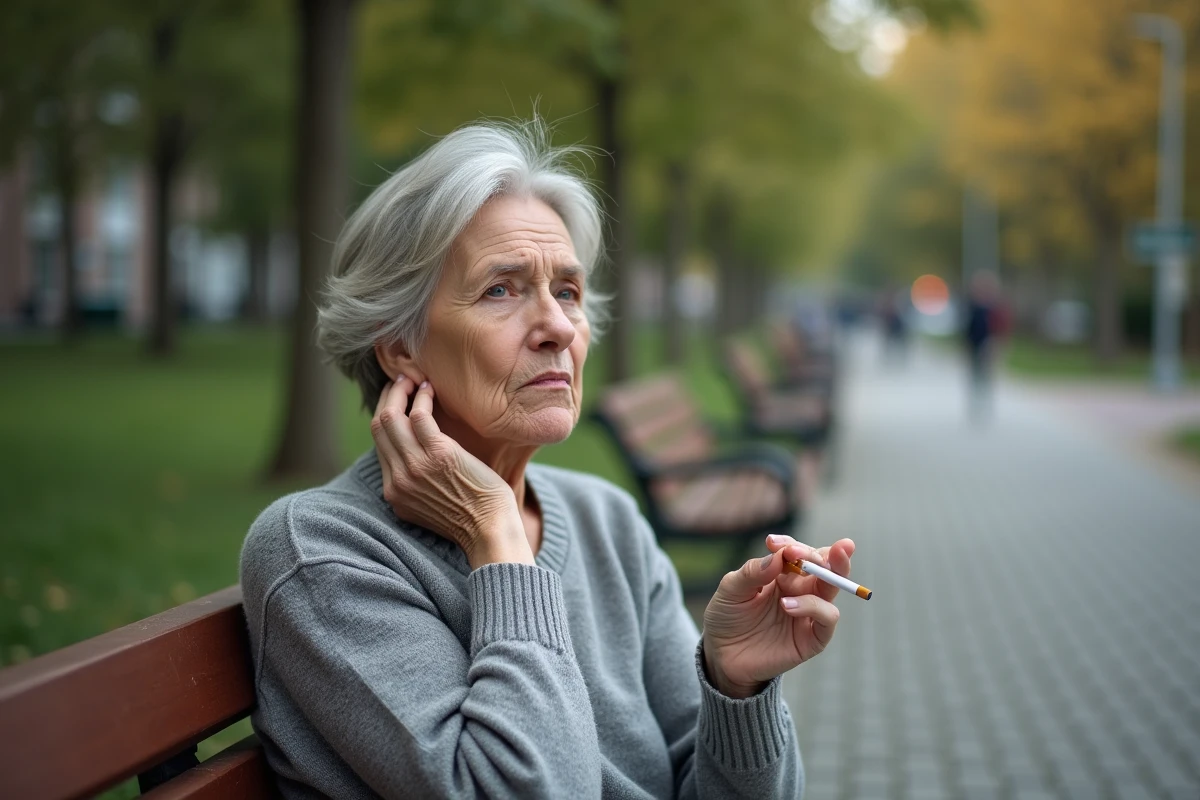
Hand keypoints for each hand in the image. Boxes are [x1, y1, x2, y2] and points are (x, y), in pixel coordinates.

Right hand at [371, 377, 532, 568]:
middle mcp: (398, 479)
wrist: (489, 530)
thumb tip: (417, 460)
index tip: (396, 401)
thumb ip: (416, 485)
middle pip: (379, 427)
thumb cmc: (472, 517)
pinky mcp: (438, 454)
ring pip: (391, 417)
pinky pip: (418, 416)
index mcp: (393, 493)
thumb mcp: (429, 506)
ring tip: (412, 378)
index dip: (385, 417)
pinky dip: (421, 397)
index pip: (379, 445)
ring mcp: (415, 466)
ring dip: (400, 392)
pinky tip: (429, 388)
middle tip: (400, 381)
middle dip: (388, 399)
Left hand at [702, 534, 854, 697]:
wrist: (722, 656)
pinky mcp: (813, 637)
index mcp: (782, 573)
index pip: (798, 551)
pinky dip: (814, 607)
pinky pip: (828, 617)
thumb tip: (778, 556)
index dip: (790, 545)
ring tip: (787, 589)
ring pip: (832, 587)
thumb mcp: (731, 589)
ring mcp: (808, 612)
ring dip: (824, 577)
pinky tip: (787, 606)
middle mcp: (800, 589)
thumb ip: (753, 571)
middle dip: (829, 554)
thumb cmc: (727, 617)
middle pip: (826, 565)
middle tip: (823, 549)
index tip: (772, 542)